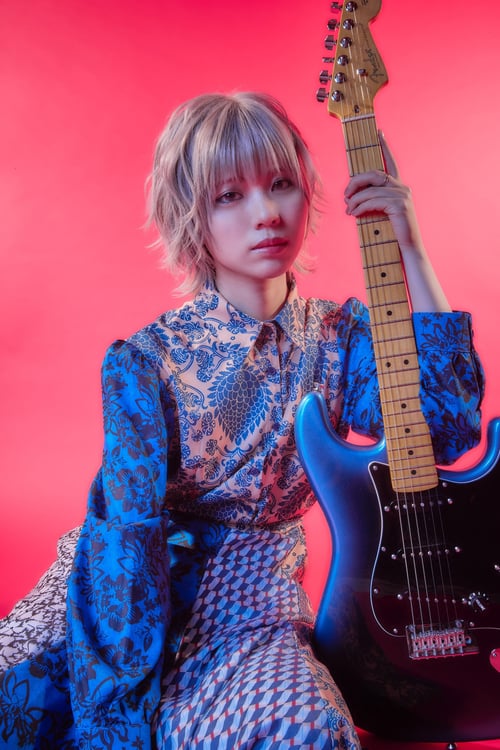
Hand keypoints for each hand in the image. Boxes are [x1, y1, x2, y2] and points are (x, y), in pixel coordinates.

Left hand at [343, 131, 422, 252]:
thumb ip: (371, 201)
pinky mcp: (399, 205)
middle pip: (374, 174)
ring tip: (347, 209)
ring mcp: (402, 195)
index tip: (378, 132)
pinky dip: (360, 207)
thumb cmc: (392, 234)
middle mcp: (402, 187)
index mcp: (399, 187)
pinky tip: (354, 213)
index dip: (384, 146)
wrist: (407, 249)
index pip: (390, 163)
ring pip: (370, 190)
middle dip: (355, 183)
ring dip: (355, 200)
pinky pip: (372, 201)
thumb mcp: (380, 213)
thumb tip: (350, 197)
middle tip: (345, 195)